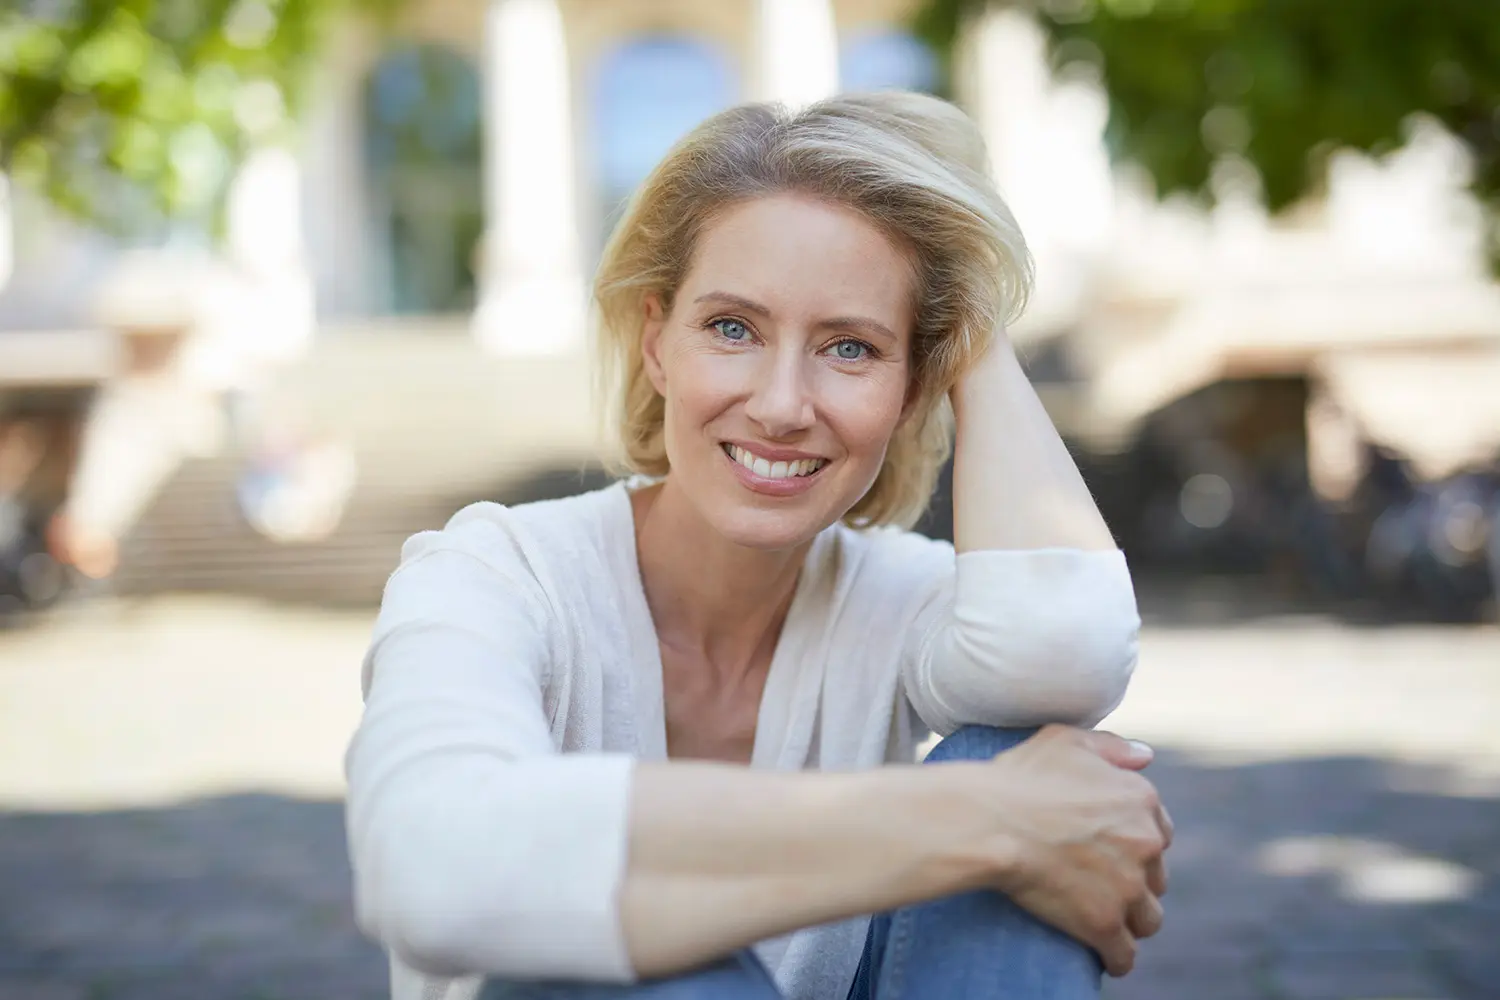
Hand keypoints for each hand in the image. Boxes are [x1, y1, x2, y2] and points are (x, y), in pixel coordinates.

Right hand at [978, 725, 1171, 975]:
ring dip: (1130, 920)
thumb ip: (1111, 747)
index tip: (1112, 851)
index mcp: (1140, 799)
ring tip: (1104, 919)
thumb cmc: (1019, 777)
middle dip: (1134, 881)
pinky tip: (1104, 955)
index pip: (1159, 833)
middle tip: (1101, 883)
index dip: (1135, 843)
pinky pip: (1124, 954)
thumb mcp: (1065, 740)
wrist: (988, 820)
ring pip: (1147, 918)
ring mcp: (1127, 886)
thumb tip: (1146, 756)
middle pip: (1155, 876)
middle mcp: (1144, 843)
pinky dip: (1115, 957)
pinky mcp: (1103, 922)